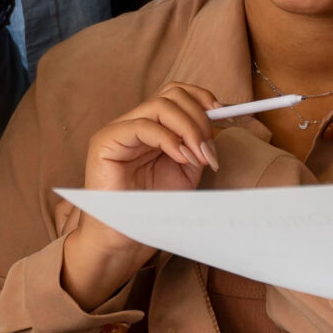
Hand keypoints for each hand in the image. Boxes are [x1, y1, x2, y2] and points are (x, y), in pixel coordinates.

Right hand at [61, 83, 219, 309]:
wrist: (126, 239)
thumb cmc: (154, 208)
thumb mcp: (186, 170)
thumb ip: (198, 144)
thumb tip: (221, 120)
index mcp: (153, 126)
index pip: (178, 93)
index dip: (203, 98)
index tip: (227, 116)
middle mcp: (134, 122)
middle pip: (172, 93)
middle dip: (199, 117)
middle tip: (209, 149)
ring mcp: (118, 130)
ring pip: (160, 105)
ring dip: (189, 129)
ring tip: (198, 157)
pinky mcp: (106, 141)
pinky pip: (143, 126)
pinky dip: (169, 139)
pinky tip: (181, 158)